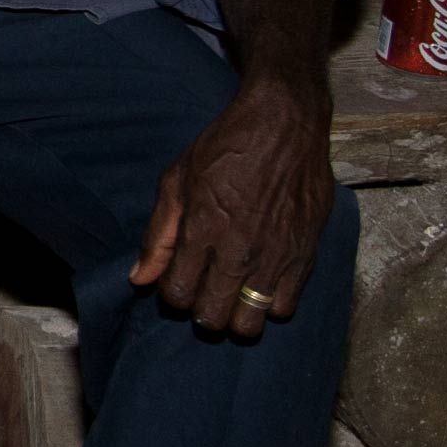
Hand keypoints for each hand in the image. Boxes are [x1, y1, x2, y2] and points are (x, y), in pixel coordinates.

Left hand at [131, 73, 334, 340]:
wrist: (285, 124)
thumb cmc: (225, 147)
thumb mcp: (176, 180)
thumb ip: (158, 234)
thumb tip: (139, 279)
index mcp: (202, 231)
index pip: (178, 294)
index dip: (172, 296)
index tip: (177, 283)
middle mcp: (239, 251)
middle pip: (213, 317)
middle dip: (201, 313)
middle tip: (203, 295)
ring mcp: (276, 256)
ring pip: (251, 322)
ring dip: (236, 317)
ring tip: (232, 297)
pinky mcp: (307, 254)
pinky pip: (288, 306)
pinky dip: (271, 306)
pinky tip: (261, 286)